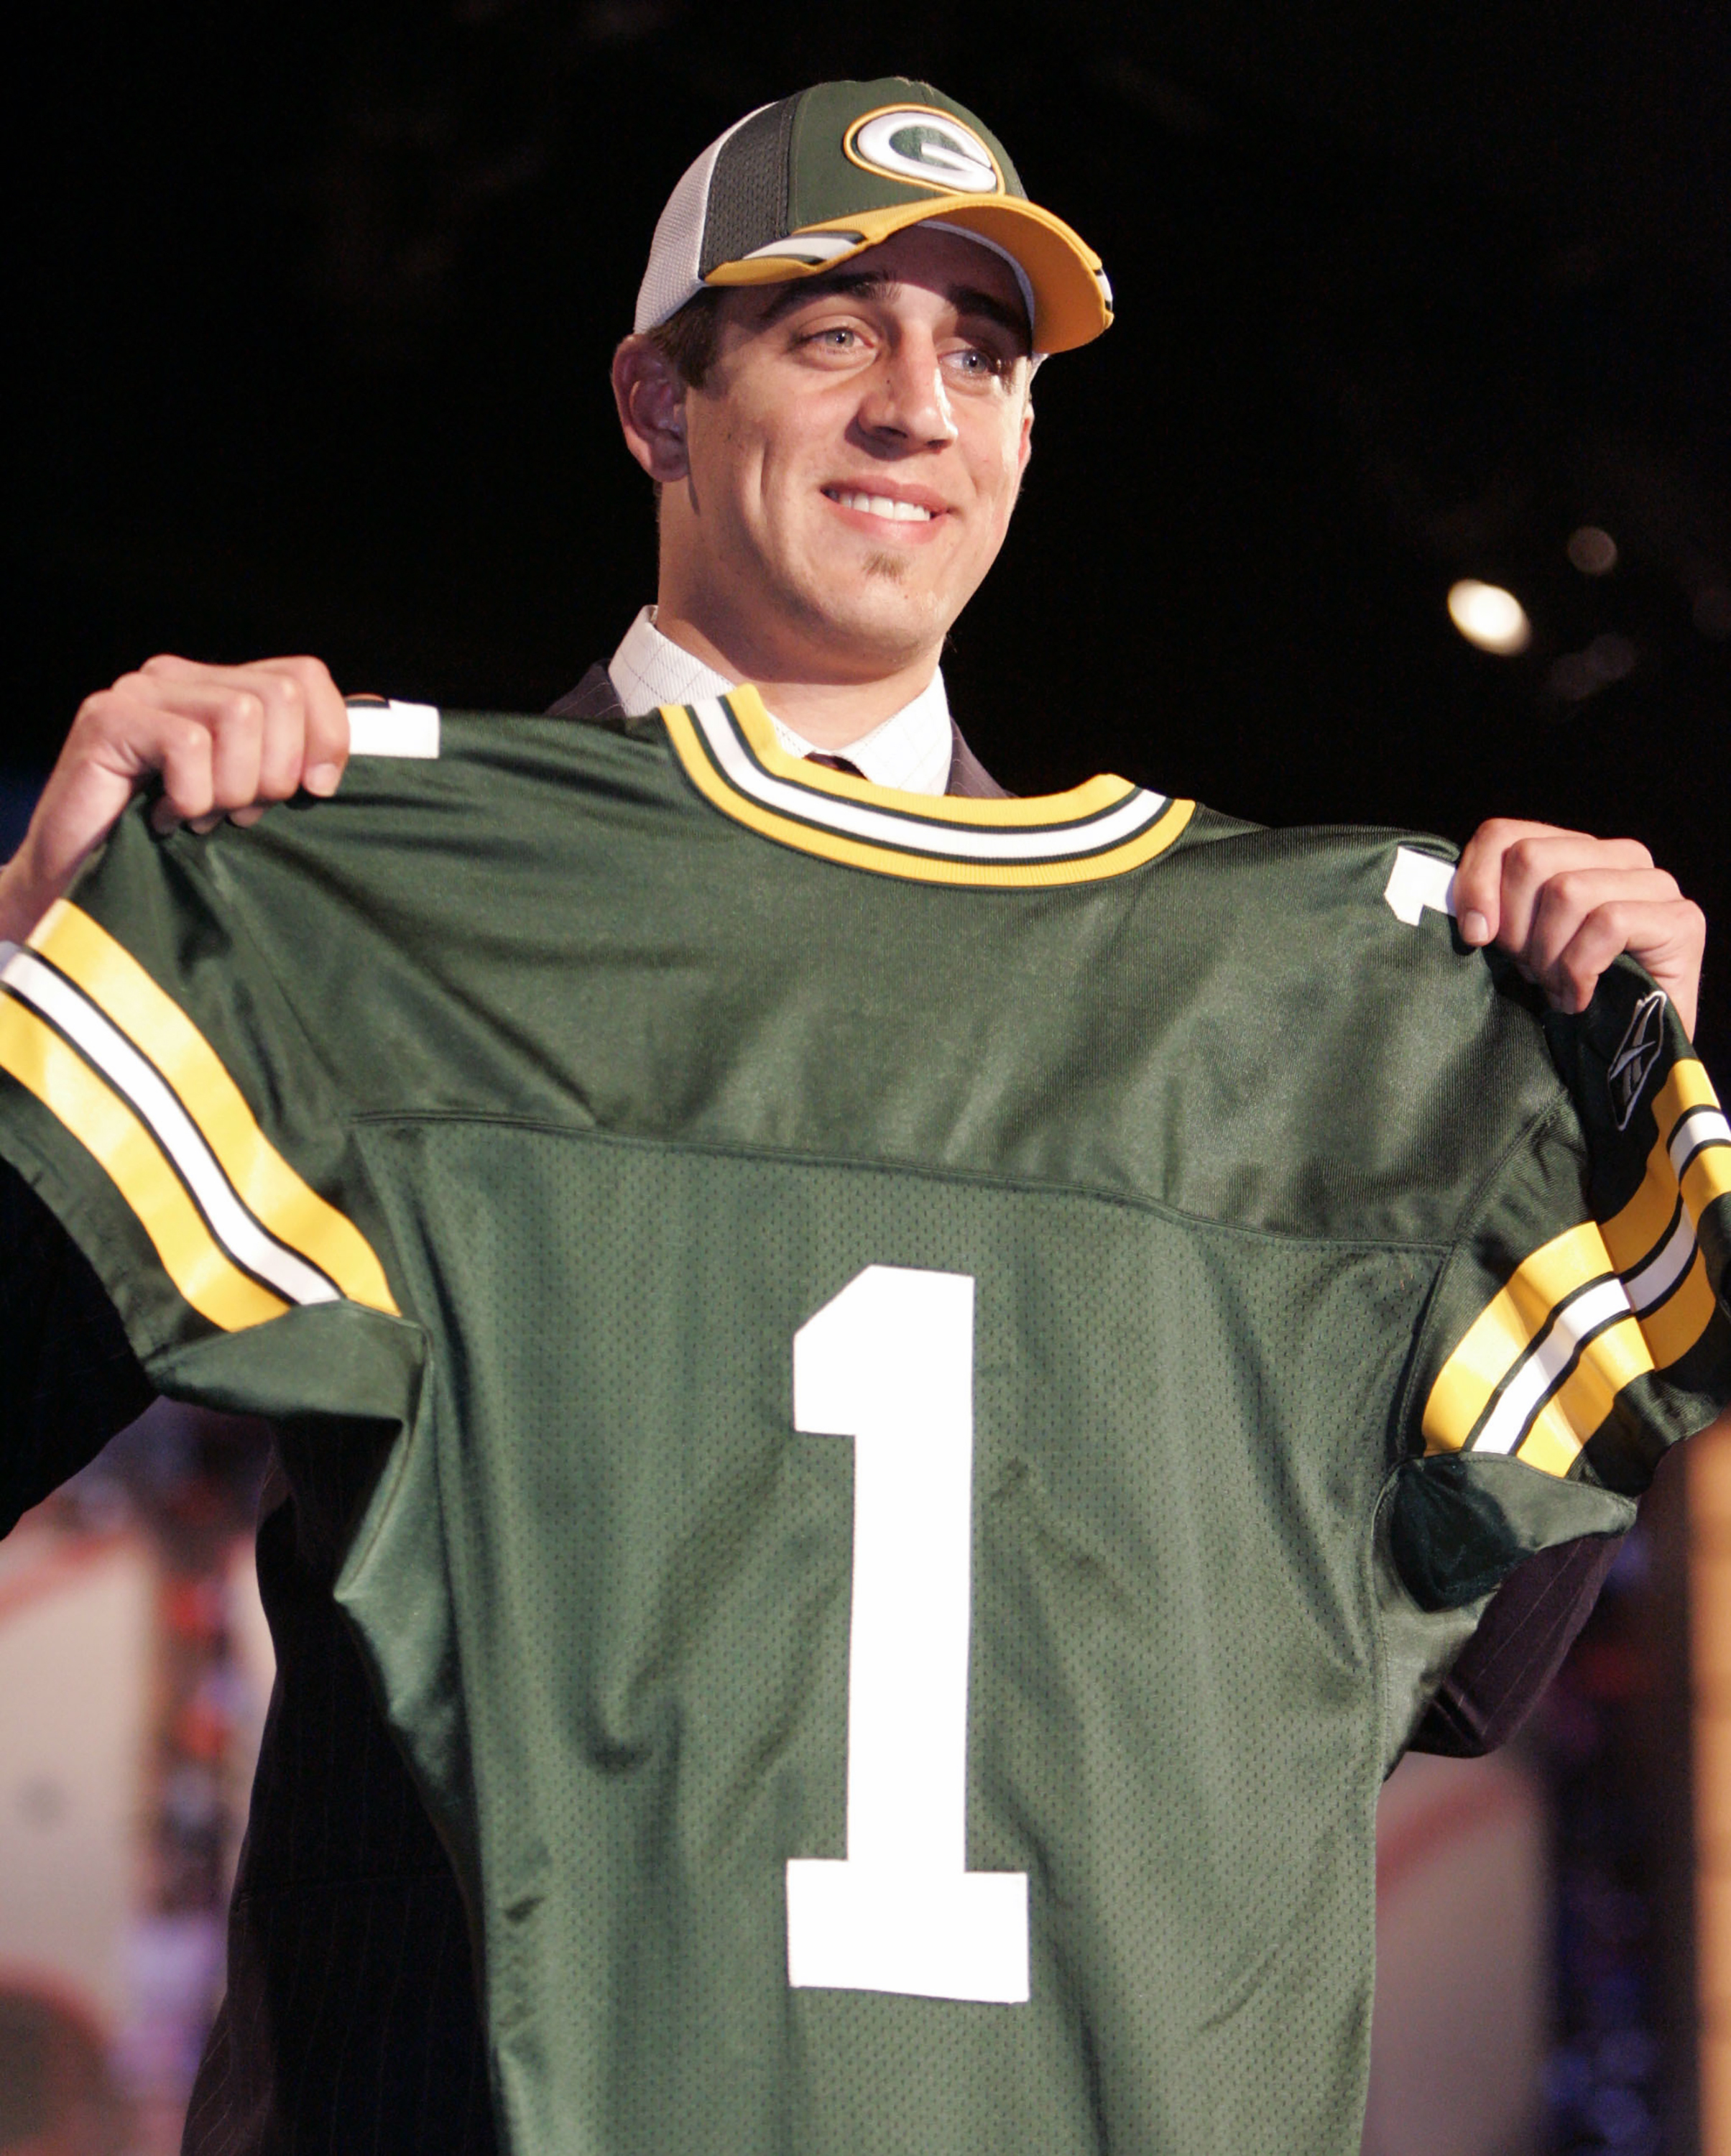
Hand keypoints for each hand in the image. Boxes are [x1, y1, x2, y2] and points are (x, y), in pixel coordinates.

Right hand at [0, 655, 348, 945]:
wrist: (81, 880)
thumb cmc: (170, 847)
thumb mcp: (246, 801)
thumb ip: (286, 768)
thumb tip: (335, 767)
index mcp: (217, 687)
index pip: (304, 676)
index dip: (328, 736)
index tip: (315, 790)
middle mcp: (179, 676)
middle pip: (281, 695)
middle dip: (277, 770)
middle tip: (241, 813)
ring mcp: (140, 691)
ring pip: (239, 715)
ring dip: (234, 786)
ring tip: (202, 816)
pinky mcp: (108, 718)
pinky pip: (189, 745)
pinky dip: (191, 796)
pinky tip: (167, 817)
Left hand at [1455, 818, 1706, 1037]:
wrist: (1629, 1052)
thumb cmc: (1567, 996)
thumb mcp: (1518, 946)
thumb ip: (1494, 911)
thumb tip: (1472, 918)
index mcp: (1577, 851)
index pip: (1504, 834)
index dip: (1476, 883)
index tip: (1475, 937)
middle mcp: (1620, 856)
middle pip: (1530, 858)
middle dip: (1515, 927)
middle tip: (1529, 971)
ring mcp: (1656, 884)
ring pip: (1567, 891)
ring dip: (1549, 954)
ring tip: (1556, 987)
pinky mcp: (1681, 919)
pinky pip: (1608, 924)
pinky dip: (1581, 969)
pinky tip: (1580, 997)